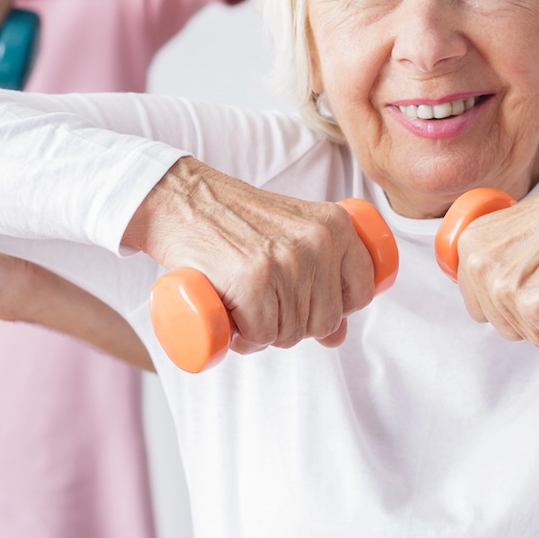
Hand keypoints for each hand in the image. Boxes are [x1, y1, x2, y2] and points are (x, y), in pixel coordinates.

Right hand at [123, 157, 380, 352]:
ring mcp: (286, 260)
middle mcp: (318, 241)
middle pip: (324, 322)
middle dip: (292, 325)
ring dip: (263, 333)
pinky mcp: (252, 279)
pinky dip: (245, 339)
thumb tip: (340, 336)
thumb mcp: (291, 232)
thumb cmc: (234, 219)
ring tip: (243, 305)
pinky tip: (232, 319)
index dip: (332, 308)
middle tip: (262, 303)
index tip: (303, 301)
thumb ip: (323, 273)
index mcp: (336, 225)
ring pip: (291, 333)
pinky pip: (261, 335)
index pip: (360, 294)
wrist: (178, 198)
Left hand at [454, 152, 538, 348]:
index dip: (505, 307)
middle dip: (532, 318)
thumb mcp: (514, 221)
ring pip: (535, 336)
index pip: (478, 307)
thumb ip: (495, 249)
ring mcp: (512, 291)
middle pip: (505, 326)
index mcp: (472, 248)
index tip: (527, 295)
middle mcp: (484, 270)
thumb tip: (491, 277)